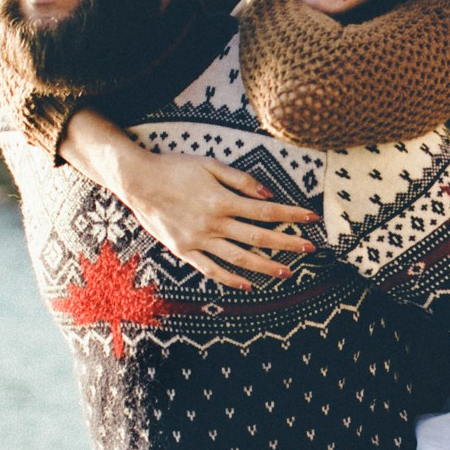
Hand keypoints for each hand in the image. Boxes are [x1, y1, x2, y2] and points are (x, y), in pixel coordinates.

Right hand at [59, 111, 317, 289]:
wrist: (138, 181)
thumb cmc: (175, 168)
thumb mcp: (210, 165)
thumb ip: (241, 180)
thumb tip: (269, 195)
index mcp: (222, 200)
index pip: (266, 211)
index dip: (291, 215)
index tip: (312, 218)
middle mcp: (214, 223)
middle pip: (258, 237)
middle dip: (287, 243)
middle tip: (310, 249)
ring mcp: (199, 240)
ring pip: (239, 257)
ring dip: (265, 266)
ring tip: (287, 272)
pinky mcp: (185, 250)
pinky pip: (211, 269)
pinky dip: (230, 278)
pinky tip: (247, 284)